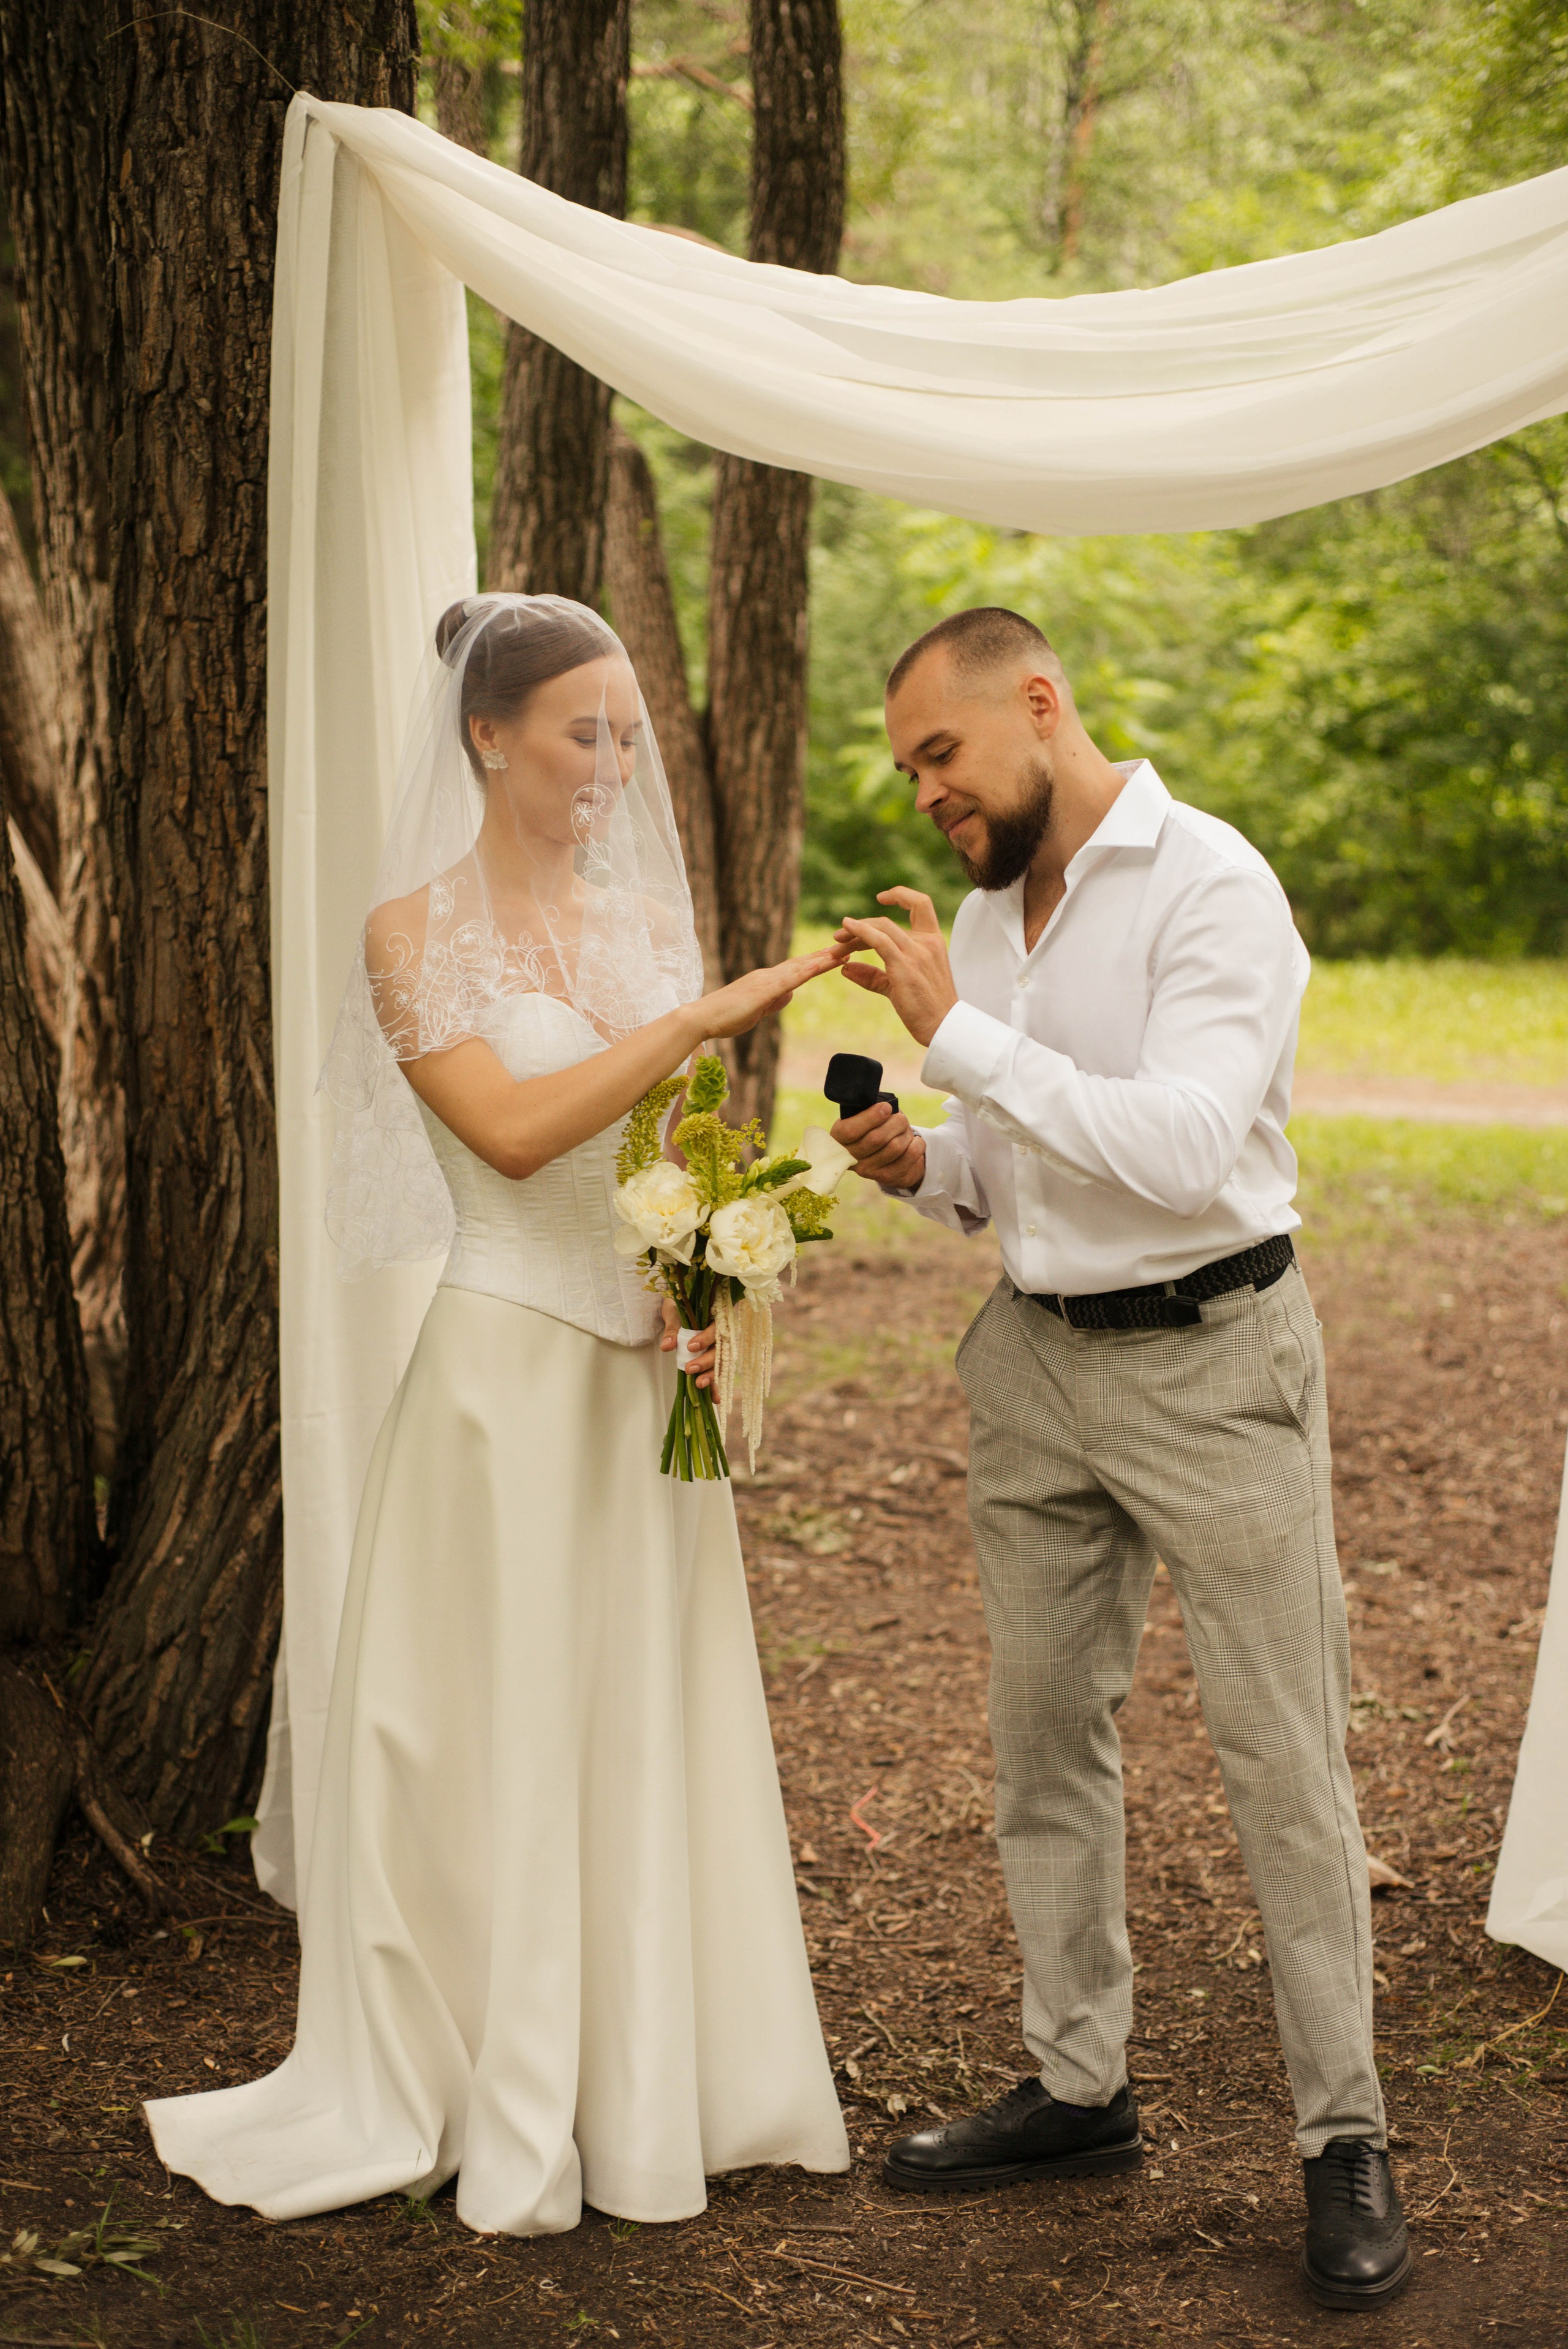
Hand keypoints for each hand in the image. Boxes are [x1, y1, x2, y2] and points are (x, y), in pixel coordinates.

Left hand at [660, 1296, 716, 1389]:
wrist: (679, 1305)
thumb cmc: (679, 1305)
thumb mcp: (674, 1312)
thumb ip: (672, 1328)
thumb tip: (667, 1346)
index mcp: (717, 1316)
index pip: (716, 1329)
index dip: (706, 1339)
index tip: (690, 1347)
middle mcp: (723, 1332)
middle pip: (720, 1350)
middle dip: (706, 1361)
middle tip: (690, 1369)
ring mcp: (719, 1347)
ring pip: (720, 1363)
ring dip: (711, 1376)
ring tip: (699, 1385)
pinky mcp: (713, 1359)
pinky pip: (717, 1372)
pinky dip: (715, 1386)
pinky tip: (715, 1399)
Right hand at [697, 944, 846, 1041]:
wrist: (702, 1018)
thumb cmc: (725, 1018)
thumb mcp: (757, 1011)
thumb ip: (773, 1002)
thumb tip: (789, 995)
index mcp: (767, 981)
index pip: (798, 969)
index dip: (818, 962)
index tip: (838, 955)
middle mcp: (768, 975)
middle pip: (804, 963)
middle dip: (828, 954)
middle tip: (851, 944)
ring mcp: (766, 980)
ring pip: (801, 967)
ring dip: (824, 958)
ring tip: (846, 950)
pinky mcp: (763, 990)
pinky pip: (791, 979)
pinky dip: (809, 971)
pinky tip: (823, 965)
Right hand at [831, 1100, 925, 1194]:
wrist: (885, 1156)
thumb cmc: (875, 1127)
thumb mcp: (866, 1115)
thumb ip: (869, 1108)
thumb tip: (884, 1105)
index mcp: (839, 1138)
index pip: (850, 1130)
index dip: (870, 1117)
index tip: (886, 1107)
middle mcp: (849, 1157)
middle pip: (876, 1138)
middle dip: (895, 1122)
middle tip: (900, 1118)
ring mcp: (867, 1170)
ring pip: (895, 1147)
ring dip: (906, 1133)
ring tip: (905, 1130)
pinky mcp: (886, 1177)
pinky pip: (909, 1157)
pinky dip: (917, 1144)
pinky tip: (914, 1141)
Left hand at [832, 890, 957, 1048]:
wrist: (943, 1027)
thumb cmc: (926, 1009)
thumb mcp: (899, 986)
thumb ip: (874, 976)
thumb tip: (846, 969)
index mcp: (933, 941)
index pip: (921, 904)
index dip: (901, 895)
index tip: (881, 897)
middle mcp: (926, 942)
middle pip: (886, 922)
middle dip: (860, 926)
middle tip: (838, 937)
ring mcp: (917, 952)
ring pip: (880, 928)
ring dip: (854, 934)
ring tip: (836, 944)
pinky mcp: (904, 966)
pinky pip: (879, 940)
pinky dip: (861, 931)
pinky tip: (847, 929)